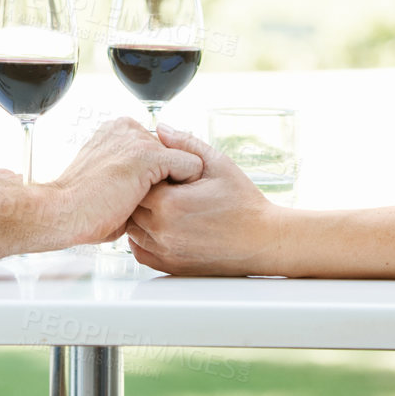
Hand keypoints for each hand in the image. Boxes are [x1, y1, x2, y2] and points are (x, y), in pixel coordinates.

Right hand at [48, 117, 203, 245]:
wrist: (63, 213)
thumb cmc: (83, 207)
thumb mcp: (109, 180)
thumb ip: (132, 173)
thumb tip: (157, 183)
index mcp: (116, 131)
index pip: (158, 147)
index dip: (160, 174)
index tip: (154, 194)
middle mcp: (127, 128)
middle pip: (172, 151)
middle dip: (170, 177)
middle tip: (161, 202)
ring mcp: (139, 139)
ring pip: (183, 158)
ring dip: (179, 183)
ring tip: (167, 204)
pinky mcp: (150, 155)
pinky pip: (191, 165)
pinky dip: (188, 186)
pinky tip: (172, 203)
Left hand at [127, 125, 281, 275]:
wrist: (263, 240)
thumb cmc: (244, 202)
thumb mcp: (217, 163)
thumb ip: (185, 143)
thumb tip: (161, 128)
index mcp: (170, 203)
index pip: (138, 181)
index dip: (149, 173)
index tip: (165, 171)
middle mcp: (162, 230)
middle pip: (132, 205)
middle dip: (143, 193)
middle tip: (165, 187)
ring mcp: (165, 251)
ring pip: (133, 229)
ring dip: (141, 216)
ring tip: (165, 206)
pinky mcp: (170, 267)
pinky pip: (140, 251)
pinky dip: (143, 238)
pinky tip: (160, 226)